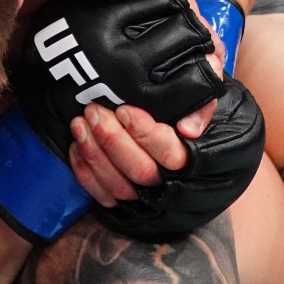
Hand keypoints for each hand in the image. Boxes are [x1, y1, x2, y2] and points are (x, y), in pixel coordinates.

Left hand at [69, 101, 202, 206]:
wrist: (178, 110)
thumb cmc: (188, 92)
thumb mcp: (206, 82)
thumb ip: (203, 99)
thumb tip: (188, 130)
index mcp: (195, 155)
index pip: (172, 154)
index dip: (145, 133)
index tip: (124, 109)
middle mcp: (172, 180)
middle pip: (141, 171)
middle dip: (112, 140)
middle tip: (94, 110)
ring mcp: (147, 194)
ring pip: (119, 187)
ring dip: (94, 153)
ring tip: (80, 122)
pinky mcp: (125, 201)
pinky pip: (103, 196)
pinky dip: (86, 173)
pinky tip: (77, 145)